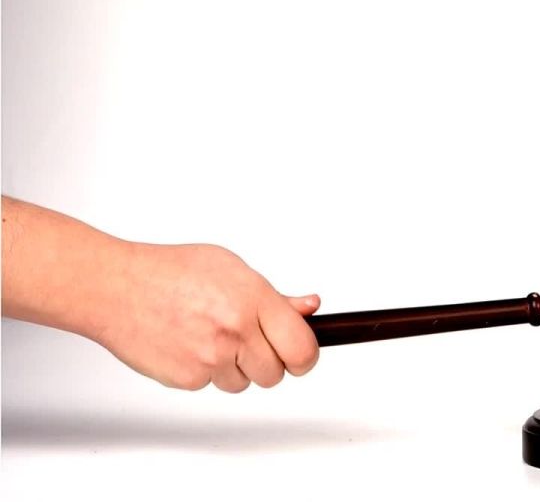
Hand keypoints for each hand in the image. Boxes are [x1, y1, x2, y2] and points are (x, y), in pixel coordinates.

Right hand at [94, 242, 320, 391]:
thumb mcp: (231, 268)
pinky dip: (204, 371)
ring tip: (208, 335)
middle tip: (247, 342)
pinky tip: (188, 343)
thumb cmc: (170, 271)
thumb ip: (274, 296)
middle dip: (267, 362)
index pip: (302, 348)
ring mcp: (211, 357)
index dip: (304, 357)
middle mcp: (236, 330)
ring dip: (234, 367)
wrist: (116, 288)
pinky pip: (211, 385)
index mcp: (253, 298)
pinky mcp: (188, 378)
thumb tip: (310, 307)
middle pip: (276, 374)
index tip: (300, 355)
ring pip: (244, 382)